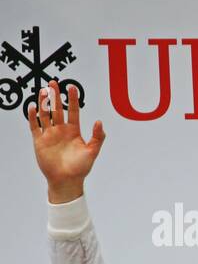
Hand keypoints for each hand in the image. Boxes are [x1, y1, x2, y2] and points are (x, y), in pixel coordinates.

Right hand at [27, 80, 104, 203]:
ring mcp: (49, 134)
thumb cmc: (81, 167)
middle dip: (55, 96)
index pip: (72, 111)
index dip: (72, 99)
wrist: (67, 180)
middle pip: (57, 109)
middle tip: (53, 83)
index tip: (72, 87)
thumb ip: (97, 137)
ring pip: (45, 115)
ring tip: (43, 91)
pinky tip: (33, 107)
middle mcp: (61, 130)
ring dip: (44, 103)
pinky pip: (34, 126)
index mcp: (73, 131)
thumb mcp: (92, 151)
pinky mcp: (39, 141)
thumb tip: (99, 122)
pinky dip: (33, 117)